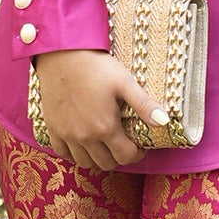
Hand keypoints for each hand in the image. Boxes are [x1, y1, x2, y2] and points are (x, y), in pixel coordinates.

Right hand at [32, 50, 166, 170]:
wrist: (62, 55)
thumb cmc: (95, 66)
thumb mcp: (124, 82)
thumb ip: (145, 105)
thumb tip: (165, 122)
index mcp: (105, 128)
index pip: (126, 157)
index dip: (137, 154)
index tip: (139, 145)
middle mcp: (85, 137)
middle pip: (106, 164)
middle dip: (119, 157)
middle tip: (123, 144)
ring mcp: (67, 134)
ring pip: (85, 162)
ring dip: (97, 158)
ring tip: (104, 144)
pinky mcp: (53, 128)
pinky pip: (62, 153)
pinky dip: (73, 153)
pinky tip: (82, 143)